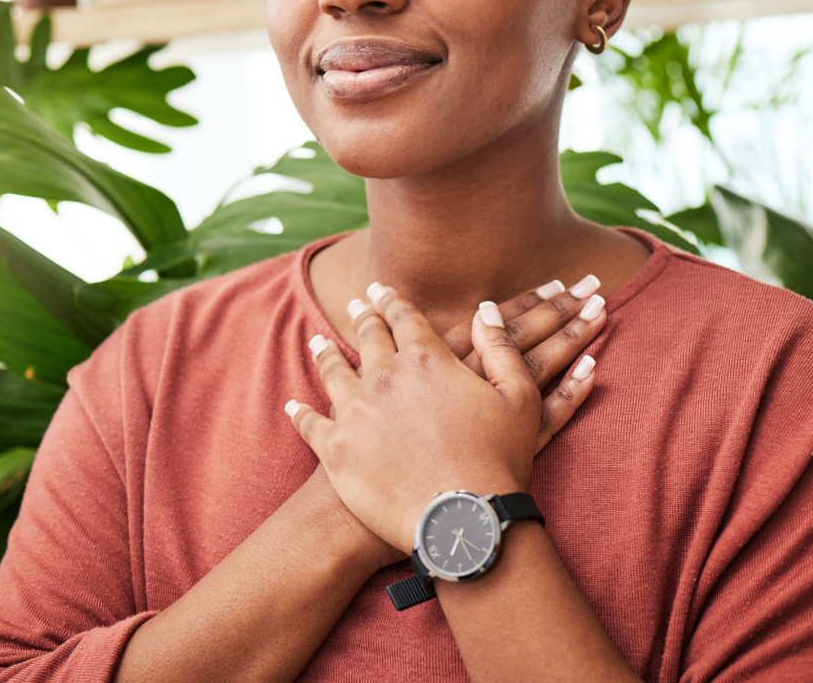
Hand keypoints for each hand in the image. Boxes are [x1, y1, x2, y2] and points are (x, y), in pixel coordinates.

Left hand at [287, 279, 604, 552]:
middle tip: (356, 305)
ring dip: (326, 354)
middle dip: (362, 317)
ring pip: (333, 372)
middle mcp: (384, 376)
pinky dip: (301, 413)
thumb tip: (486, 309)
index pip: (404, 317)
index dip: (392, 300)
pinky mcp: (335, 449)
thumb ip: (501, 348)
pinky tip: (294, 406)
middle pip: (367, 337)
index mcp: (425, 358)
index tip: (382, 290)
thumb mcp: (518, 398)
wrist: (461, 523)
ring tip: (318, 342)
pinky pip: (310, 423)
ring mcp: (355, 411)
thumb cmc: (498, 462)